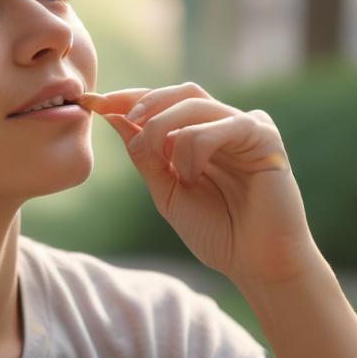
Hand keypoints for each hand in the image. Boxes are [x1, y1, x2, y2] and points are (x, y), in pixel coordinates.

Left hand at [79, 83, 323, 286]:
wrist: (257, 264)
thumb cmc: (218, 233)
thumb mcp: (167, 191)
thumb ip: (145, 155)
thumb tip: (113, 117)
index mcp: (203, 136)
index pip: (164, 104)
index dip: (128, 99)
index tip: (92, 102)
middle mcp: (225, 125)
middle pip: (180, 93)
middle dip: (143, 101)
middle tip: (115, 114)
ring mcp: (247, 126)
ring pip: (194, 104)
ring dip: (165, 129)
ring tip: (163, 165)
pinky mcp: (264, 136)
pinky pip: (221, 125)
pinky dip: (196, 146)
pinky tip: (192, 175)